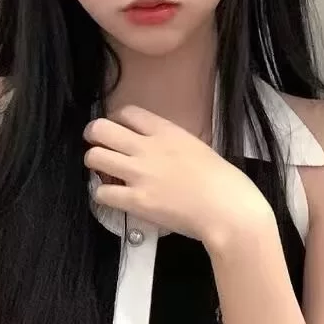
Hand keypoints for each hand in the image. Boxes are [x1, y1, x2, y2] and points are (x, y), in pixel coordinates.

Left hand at [83, 106, 272, 244]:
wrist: (229, 210)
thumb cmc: (225, 182)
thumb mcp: (199, 148)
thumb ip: (173, 145)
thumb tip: (160, 151)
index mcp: (167, 132)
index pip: (128, 112)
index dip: (116, 119)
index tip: (117, 129)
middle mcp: (148, 147)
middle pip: (101, 129)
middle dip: (93, 136)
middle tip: (97, 146)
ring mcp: (140, 174)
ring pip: (94, 157)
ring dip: (94, 164)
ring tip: (103, 172)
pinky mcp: (136, 201)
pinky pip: (101, 192)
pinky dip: (102, 194)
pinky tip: (113, 197)